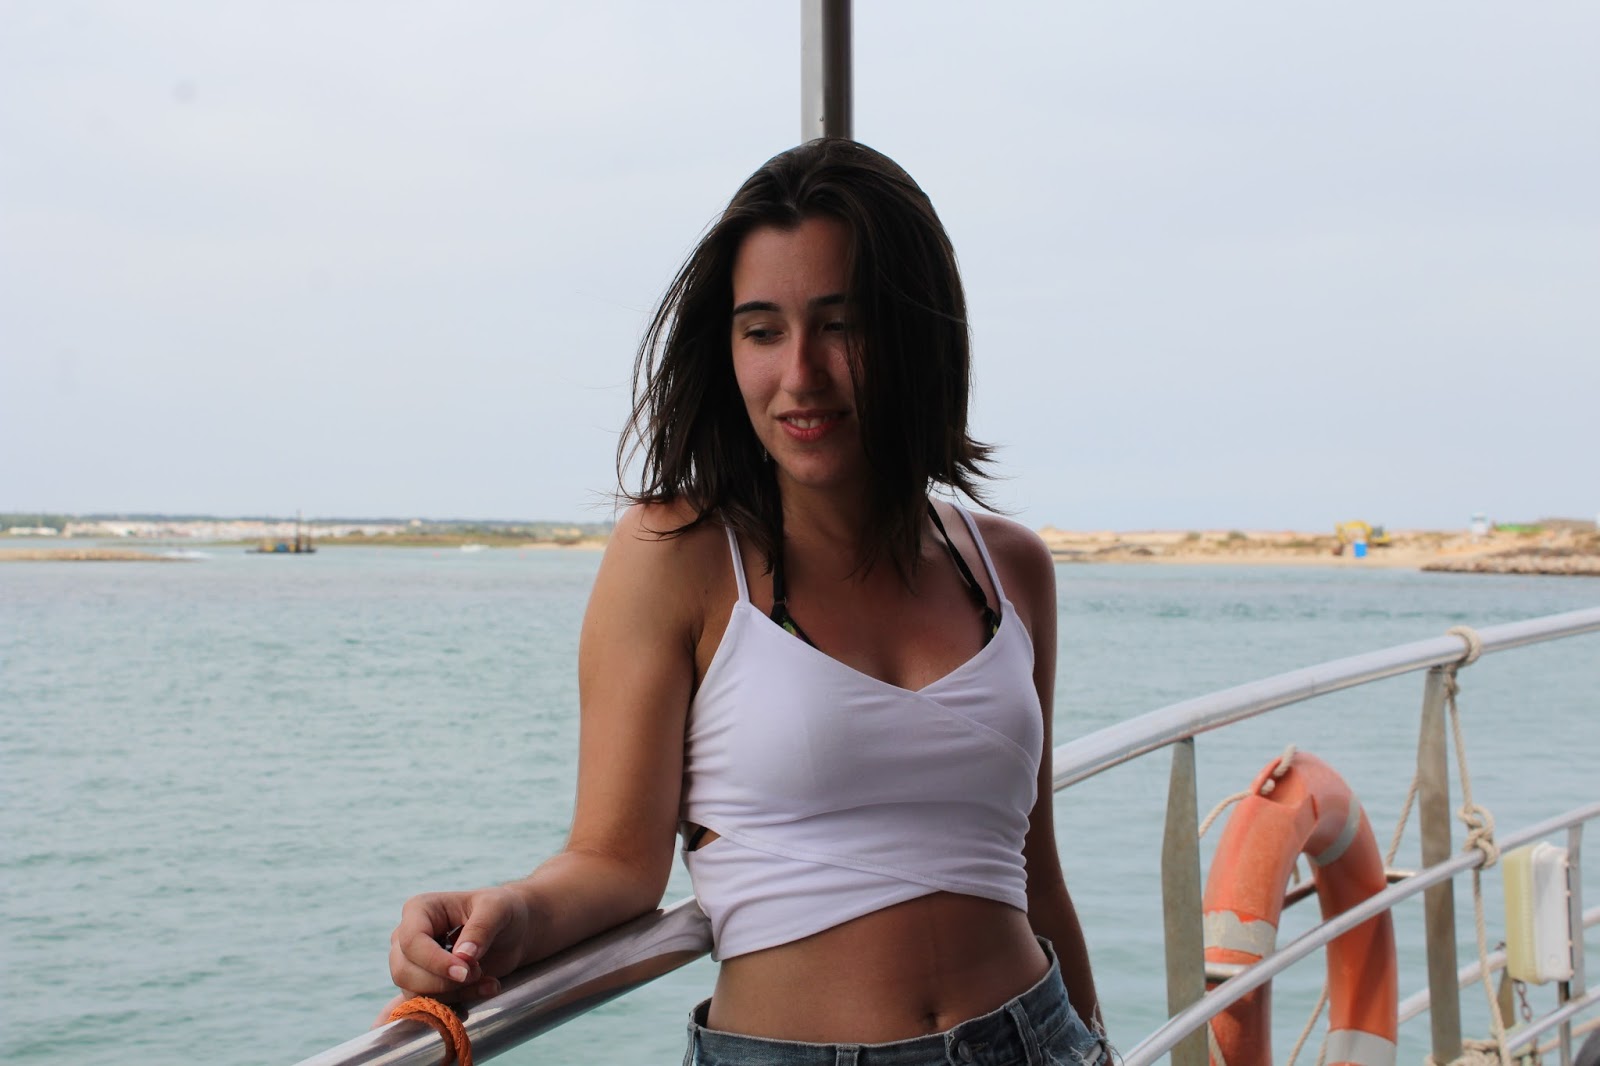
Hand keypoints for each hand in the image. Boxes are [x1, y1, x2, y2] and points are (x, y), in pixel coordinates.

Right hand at [388, 886, 531, 999]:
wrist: (511, 932)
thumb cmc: (502, 911)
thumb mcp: (498, 909)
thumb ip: (481, 928)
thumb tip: (463, 956)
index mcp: (419, 909)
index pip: (411, 942)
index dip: (435, 962)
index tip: (466, 972)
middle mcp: (406, 936)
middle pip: (405, 972)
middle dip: (444, 981)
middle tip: (479, 972)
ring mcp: (410, 962)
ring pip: (414, 992)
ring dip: (454, 995)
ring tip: (488, 983)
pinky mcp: (422, 984)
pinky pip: (425, 1005)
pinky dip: (453, 1006)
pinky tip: (479, 995)